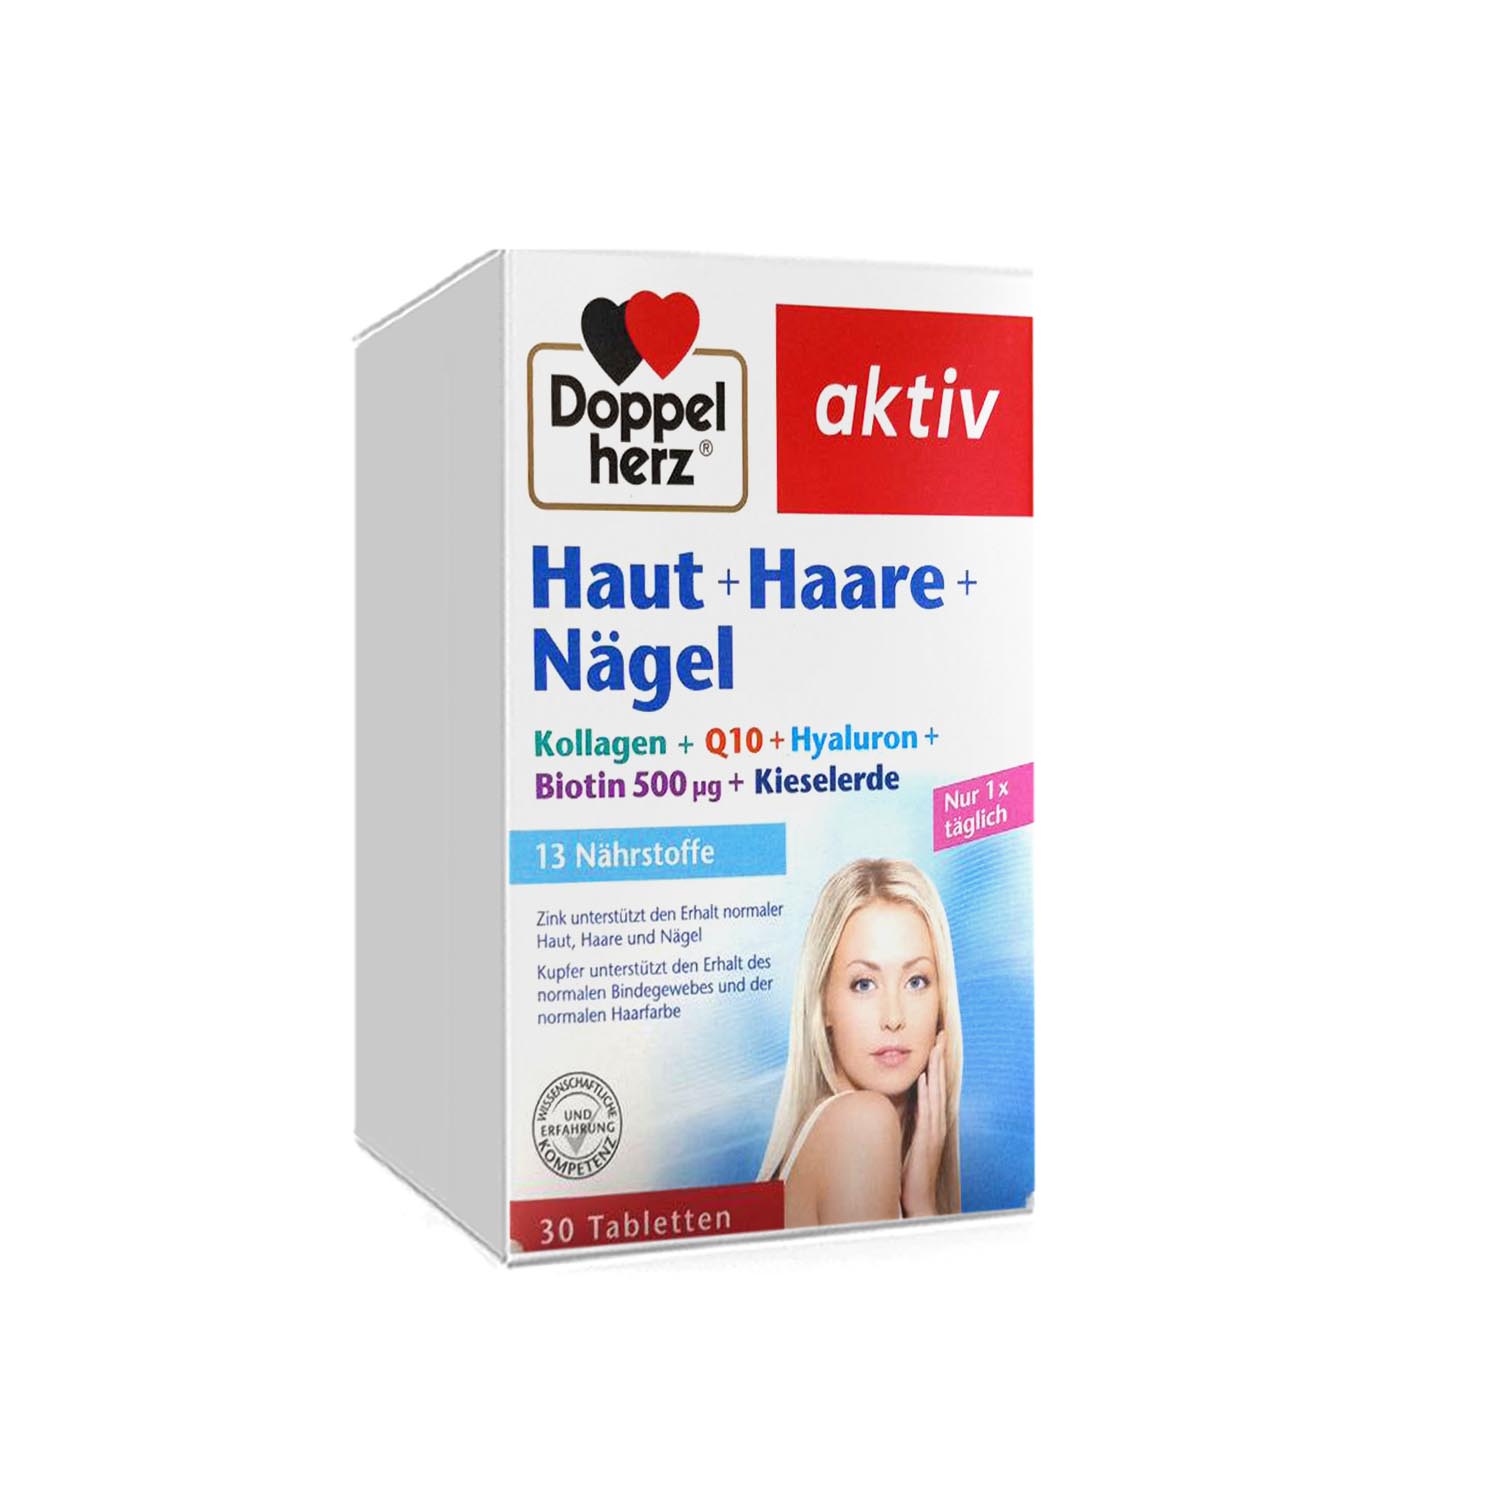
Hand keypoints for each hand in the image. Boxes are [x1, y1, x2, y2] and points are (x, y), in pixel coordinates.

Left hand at [900, 1040, 946, 1218]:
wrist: (917, 1197)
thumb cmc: (910, 1171)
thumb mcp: (908, 1142)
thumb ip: (907, 1124)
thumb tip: (896, 1107)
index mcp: (931, 1122)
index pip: (934, 1087)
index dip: (936, 1065)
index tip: (935, 1043)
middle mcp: (936, 1122)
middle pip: (939, 1084)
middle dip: (939, 1059)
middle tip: (939, 1035)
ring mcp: (934, 1129)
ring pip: (936, 1093)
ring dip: (935, 1069)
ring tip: (934, 1047)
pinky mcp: (928, 1138)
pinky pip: (928, 1110)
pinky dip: (928, 1092)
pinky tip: (926, 1077)